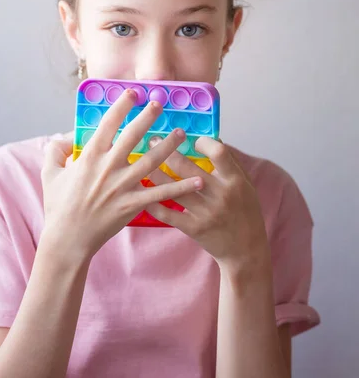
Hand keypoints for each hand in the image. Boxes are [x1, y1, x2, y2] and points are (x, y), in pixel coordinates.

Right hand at [40, 89, 203, 265]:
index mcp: (90, 156)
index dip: (122, 105)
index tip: (133, 93)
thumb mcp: (50, 173)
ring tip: (182, 133)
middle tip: (160, 104)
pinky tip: (198, 180)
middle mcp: (108, 167)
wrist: (67, 239)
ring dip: (169, 146)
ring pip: (151, 160)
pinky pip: (161, 193)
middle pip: (133, 135)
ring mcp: (122, 186)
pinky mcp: (132, 204)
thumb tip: (63, 136)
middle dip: (148, 117)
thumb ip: (56, 150)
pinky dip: (181, 187)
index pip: (108, 123)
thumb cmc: (59, 206)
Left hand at [145, 137, 269, 271]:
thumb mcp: (245, 184)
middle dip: (167, 151)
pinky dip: (153, 202)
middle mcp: (221, 195)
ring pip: (173, 188)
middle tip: (154, 141)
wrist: (245, 250)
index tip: (191, 140)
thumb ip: (230, 163)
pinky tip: (143, 191)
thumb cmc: (245, 211)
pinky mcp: (194, 228)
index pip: (219, 153)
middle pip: (187, 168)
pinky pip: (168, 213)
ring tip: (142, 163)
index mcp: (235, 181)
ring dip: (155, 173)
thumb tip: (211, 138)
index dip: (203, 142)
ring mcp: (206, 213)